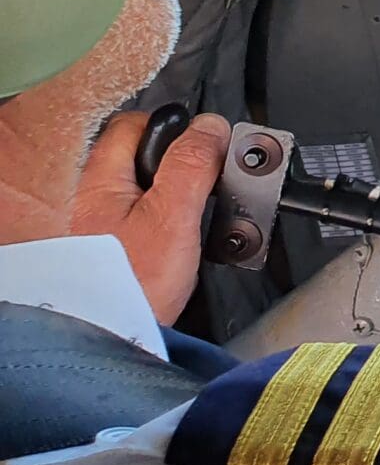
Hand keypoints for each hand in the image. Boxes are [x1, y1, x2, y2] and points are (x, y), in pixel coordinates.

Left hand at [68, 110, 227, 323]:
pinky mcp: (100, 251)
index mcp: (98, 177)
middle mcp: (84, 196)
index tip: (206, 149)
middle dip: (176, 167)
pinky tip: (169, 249)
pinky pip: (134, 222)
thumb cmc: (131, 285)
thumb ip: (192, 164)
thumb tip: (210, 127)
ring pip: (137, 192)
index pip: (136, 124)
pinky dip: (156, 227)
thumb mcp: (174, 216)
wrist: (106, 340)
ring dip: (168, 200)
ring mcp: (89, 224)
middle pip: (138, 158)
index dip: (176, 130)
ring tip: (190, 224)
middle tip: (204, 190)